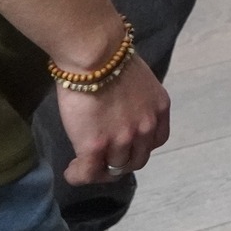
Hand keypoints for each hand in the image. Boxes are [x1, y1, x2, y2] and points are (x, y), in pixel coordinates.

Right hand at [58, 54, 170, 184]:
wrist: (96, 54)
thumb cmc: (110, 58)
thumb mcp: (138, 82)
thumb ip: (135, 103)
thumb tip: (119, 113)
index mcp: (159, 109)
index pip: (156, 141)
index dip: (138, 147)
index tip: (123, 146)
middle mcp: (146, 127)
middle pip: (137, 160)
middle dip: (119, 162)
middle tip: (101, 159)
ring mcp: (123, 139)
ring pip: (114, 169)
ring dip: (98, 169)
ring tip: (82, 164)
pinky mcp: (97, 145)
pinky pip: (88, 173)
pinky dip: (79, 176)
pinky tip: (72, 170)